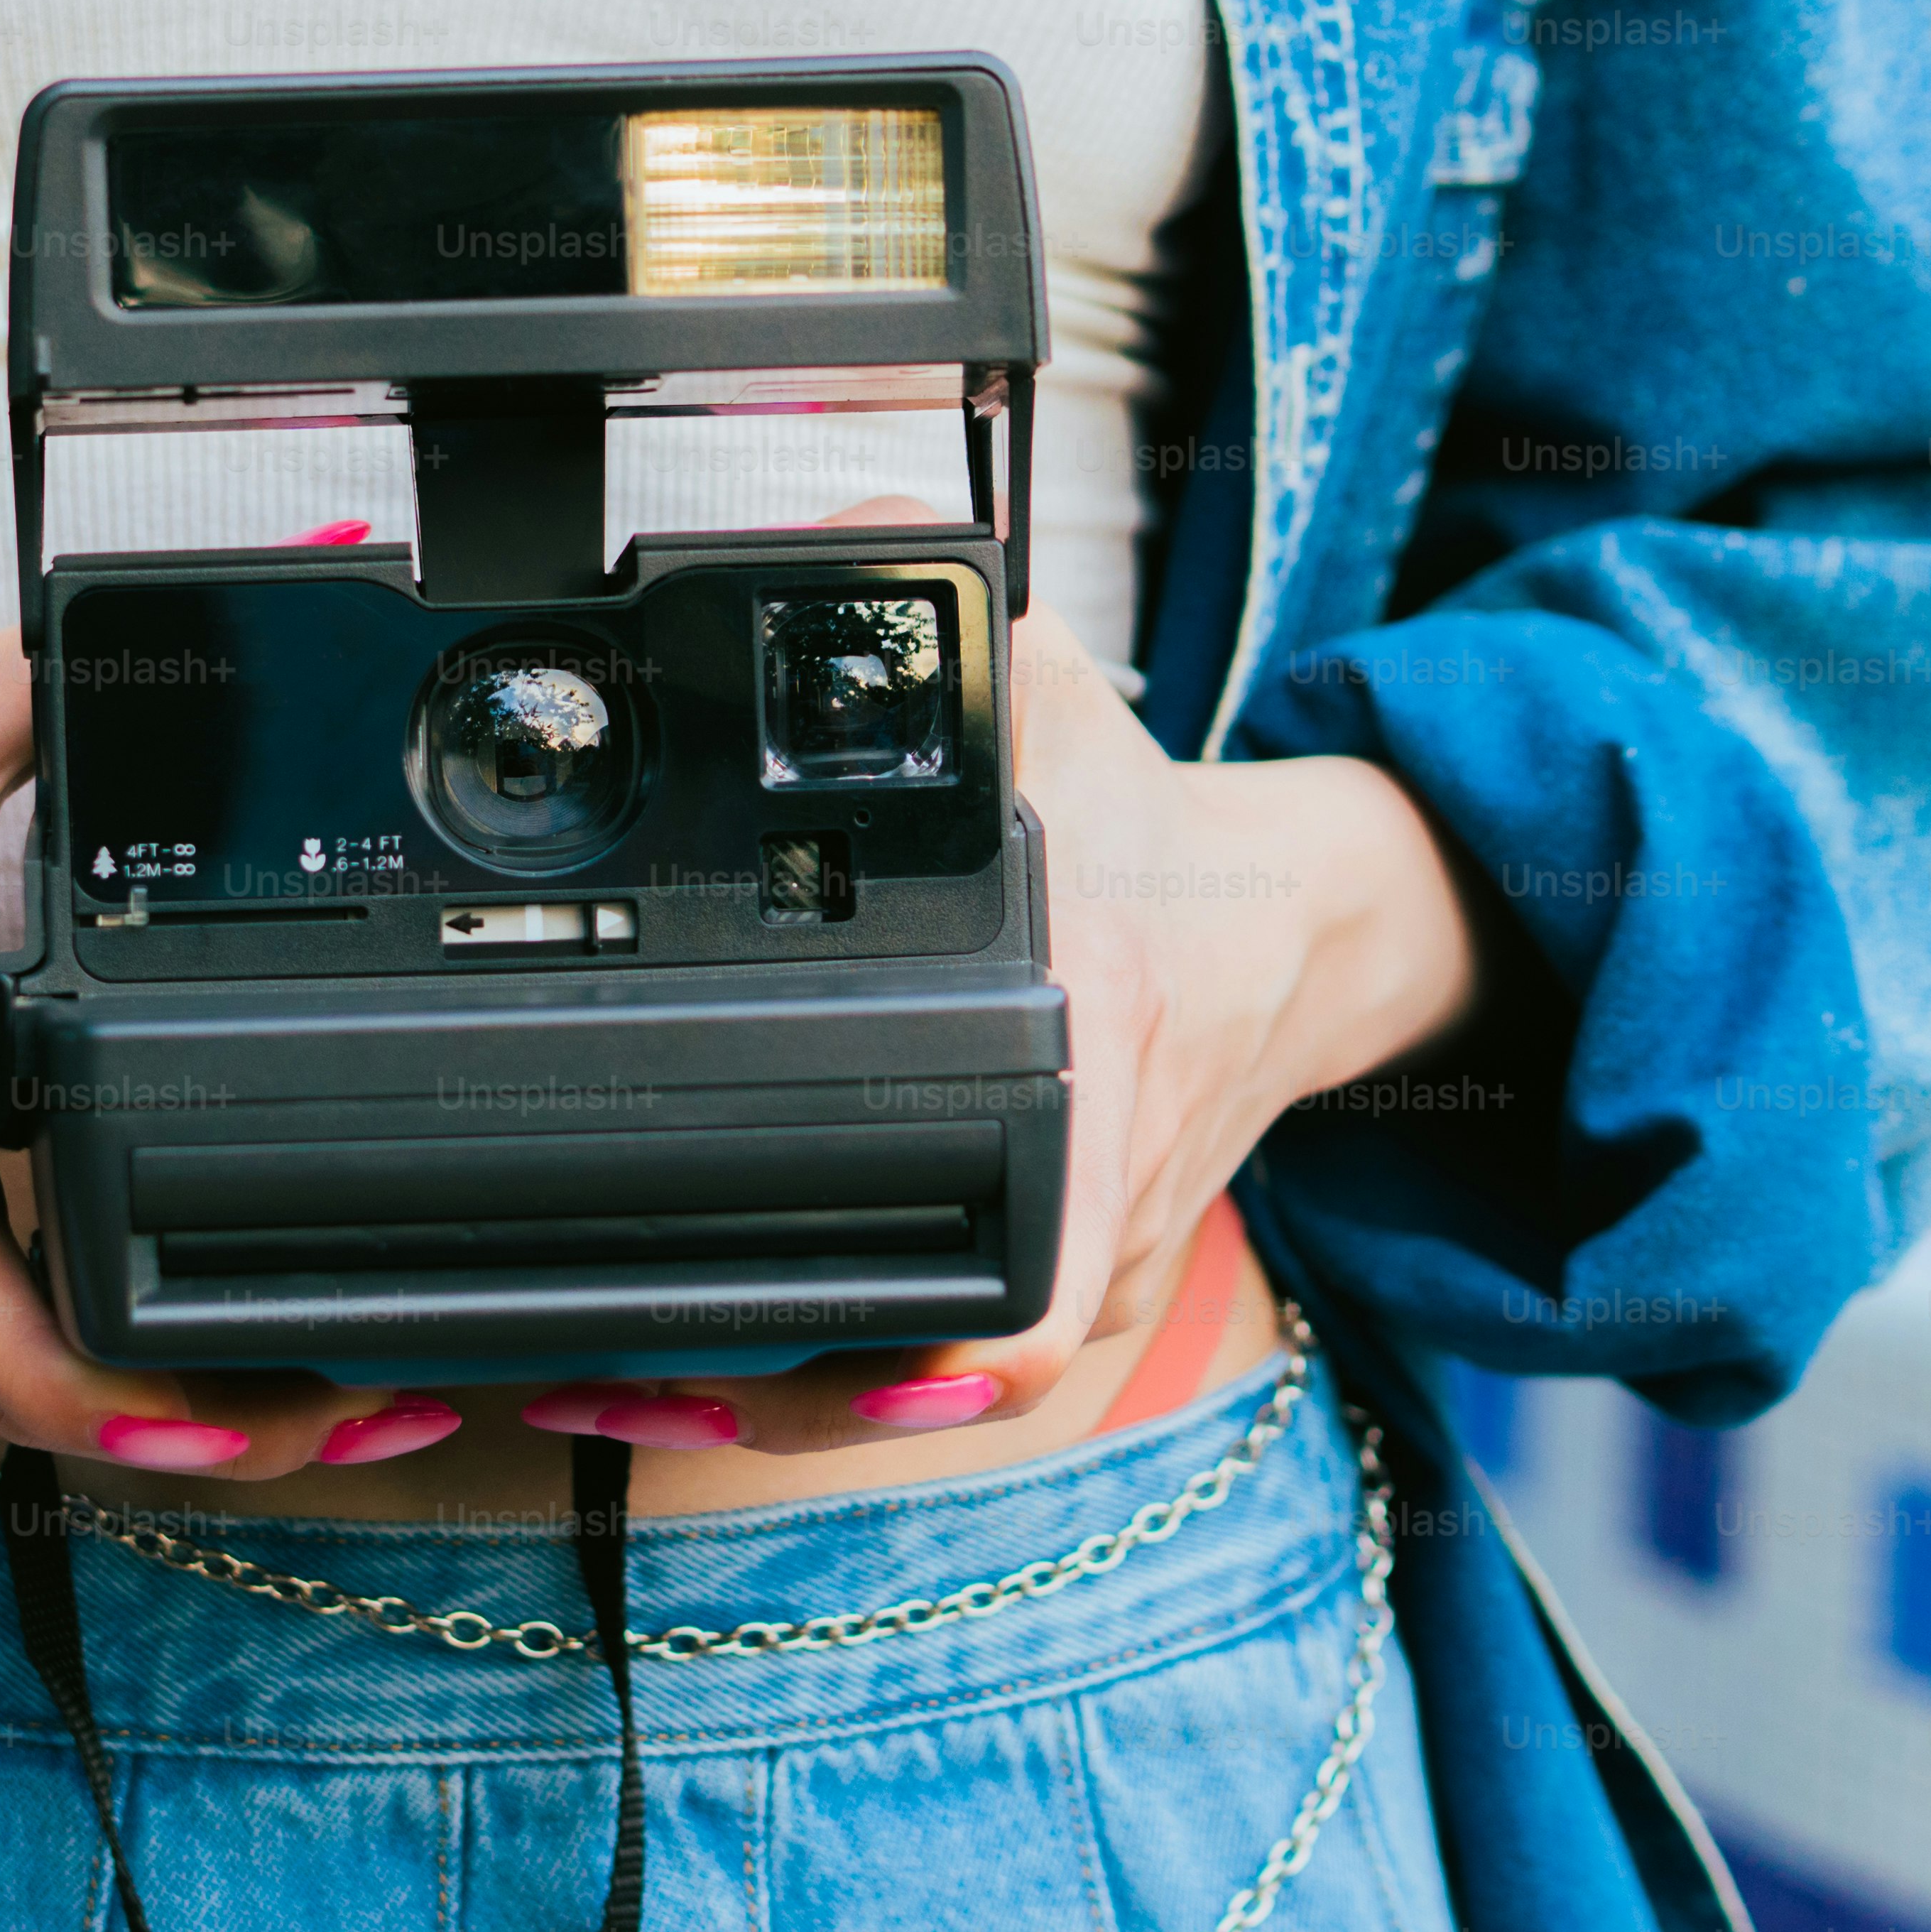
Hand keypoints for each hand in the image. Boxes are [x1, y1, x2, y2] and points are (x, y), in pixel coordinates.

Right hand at [0, 632, 408, 1477]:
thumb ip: (67, 680)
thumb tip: (229, 632)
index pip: (7, 1319)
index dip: (158, 1395)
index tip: (292, 1398)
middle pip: (28, 1394)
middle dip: (208, 1425)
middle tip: (363, 1414)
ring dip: (136, 1419)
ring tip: (294, 1400)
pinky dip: (47, 1380)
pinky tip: (147, 1367)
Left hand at [537, 497, 1485, 1452]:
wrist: (1301, 922)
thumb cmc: (1149, 820)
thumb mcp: (1050, 695)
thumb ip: (924, 608)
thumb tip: (834, 518)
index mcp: (1099, 1036)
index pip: (1032, 1252)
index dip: (908, 1348)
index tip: (756, 1363)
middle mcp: (1116, 1170)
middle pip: (971, 1370)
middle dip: (800, 1402)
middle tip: (629, 1392)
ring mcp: (1122, 1249)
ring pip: (971, 1399)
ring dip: (813, 1413)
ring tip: (644, 1404)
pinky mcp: (1109, 1284)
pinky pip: (989, 1384)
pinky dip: (876, 1398)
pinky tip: (740, 1394)